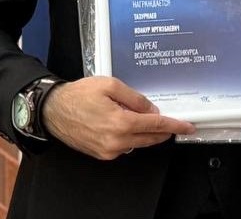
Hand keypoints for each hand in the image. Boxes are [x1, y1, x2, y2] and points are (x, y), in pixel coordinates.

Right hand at [42, 76, 194, 159]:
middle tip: (174, 123)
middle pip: (150, 138)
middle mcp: (115, 141)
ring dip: (147, 134)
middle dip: (164, 131)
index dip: (174, 126)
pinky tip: (128, 125)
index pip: (156, 126)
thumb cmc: (78, 95)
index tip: (187, 127)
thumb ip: (135, 99)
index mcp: (120, 123)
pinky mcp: (101, 154)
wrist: (53, 110)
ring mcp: (108, 150)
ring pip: (138, 143)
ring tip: (145, 118)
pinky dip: (131, 137)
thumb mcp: (111, 86)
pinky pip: (125, 147)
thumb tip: (152, 110)